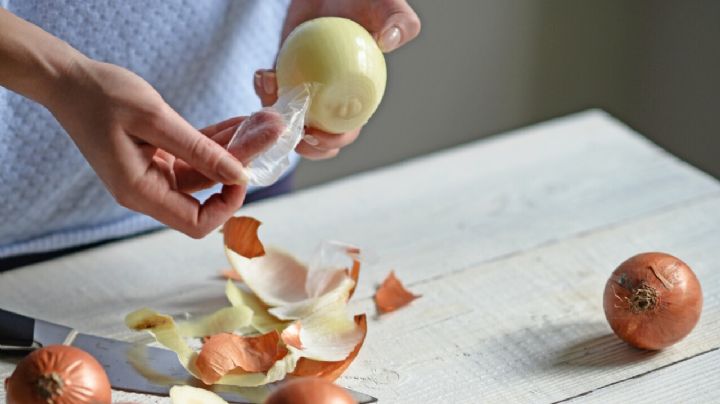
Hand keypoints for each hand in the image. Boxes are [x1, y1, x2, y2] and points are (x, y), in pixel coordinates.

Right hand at [47, 58, 282, 237]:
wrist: (68, 81)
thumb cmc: (102, 97)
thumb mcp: (154, 119)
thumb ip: (199, 150)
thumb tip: (239, 175)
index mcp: (140, 191)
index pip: (197, 222)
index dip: (227, 205)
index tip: (245, 172)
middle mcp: (148, 190)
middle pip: (206, 194)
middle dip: (239, 166)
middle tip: (270, 132)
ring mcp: (153, 174)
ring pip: (205, 172)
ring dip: (233, 148)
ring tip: (261, 122)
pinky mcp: (156, 158)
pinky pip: (194, 156)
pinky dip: (216, 141)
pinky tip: (240, 121)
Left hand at [255, 0, 420, 159]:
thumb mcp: (387, 5)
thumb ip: (398, 22)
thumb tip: (388, 41)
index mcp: (358, 97)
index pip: (346, 131)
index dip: (332, 141)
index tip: (318, 135)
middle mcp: (331, 99)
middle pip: (315, 135)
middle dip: (299, 143)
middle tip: (288, 128)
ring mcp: (306, 87)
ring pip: (288, 116)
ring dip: (275, 114)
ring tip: (271, 88)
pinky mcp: (285, 73)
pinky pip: (272, 89)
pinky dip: (264, 87)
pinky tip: (263, 75)